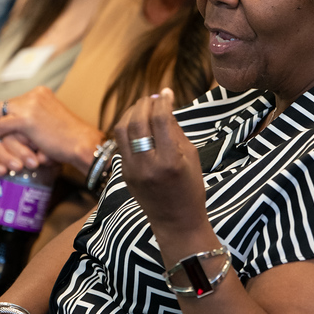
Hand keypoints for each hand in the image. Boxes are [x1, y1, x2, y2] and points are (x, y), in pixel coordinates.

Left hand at [0, 87, 101, 174]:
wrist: (82, 143)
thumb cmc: (70, 136)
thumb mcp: (52, 117)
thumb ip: (38, 114)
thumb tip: (20, 121)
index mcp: (42, 92)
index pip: (17, 99)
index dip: (10, 113)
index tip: (9, 125)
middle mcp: (34, 95)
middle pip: (6, 104)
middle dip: (0, 118)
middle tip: (0, 131)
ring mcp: (30, 106)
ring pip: (1, 112)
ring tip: (0, 136)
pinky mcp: (26, 120)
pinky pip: (2, 125)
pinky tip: (3, 139)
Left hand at [114, 88, 206, 235]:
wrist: (176, 221)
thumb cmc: (190, 187)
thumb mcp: (192, 157)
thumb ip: (175, 130)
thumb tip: (163, 105)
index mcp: (169, 161)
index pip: (161, 119)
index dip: (163, 101)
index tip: (167, 92)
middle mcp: (147, 165)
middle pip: (137, 121)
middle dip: (144, 104)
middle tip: (153, 98)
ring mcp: (131, 170)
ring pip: (121, 130)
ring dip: (131, 113)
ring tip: (143, 108)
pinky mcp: (123, 173)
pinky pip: (121, 143)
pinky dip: (128, 129)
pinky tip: (138, 124)